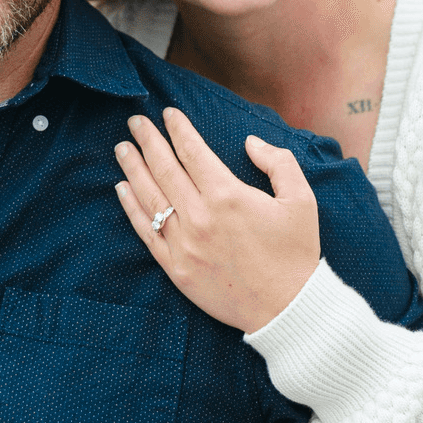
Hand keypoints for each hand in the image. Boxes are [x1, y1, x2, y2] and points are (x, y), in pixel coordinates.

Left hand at [113, 109, 319, 333]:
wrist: (288, 309)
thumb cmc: (296, 252)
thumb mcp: (301, 200)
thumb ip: (278, 162)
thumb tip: (250, 142)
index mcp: (228, 195)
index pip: (192, 151)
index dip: (178, 128)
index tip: (167, 113)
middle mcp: (200, 216)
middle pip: (164, 168)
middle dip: (148, 140)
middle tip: (135, 122)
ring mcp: (184, 243)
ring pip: (150, 197)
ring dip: (133, 168)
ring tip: (122, 148)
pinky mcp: (176, 267)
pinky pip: (146, 232)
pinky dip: (131, 208)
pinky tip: (121, 189)